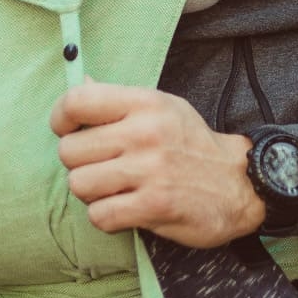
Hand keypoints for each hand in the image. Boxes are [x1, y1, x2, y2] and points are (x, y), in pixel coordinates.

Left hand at [50, 81, 264, 246]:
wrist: (237, 182)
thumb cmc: (190, 142)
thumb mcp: (160, 107)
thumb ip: (118, 99)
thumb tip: (81, 81)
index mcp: (144, 102)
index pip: (78, 101)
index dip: (60, 118)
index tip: (67, 129)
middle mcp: (145, 132)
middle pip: (70, 150)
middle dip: (78, 162)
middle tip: (99, 164)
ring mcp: (149, 170)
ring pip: (79, 185)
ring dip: (91, 191)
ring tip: (112, 186)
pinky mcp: (154, 206)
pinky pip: (100, 215)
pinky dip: (106, 216)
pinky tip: (123, 206)